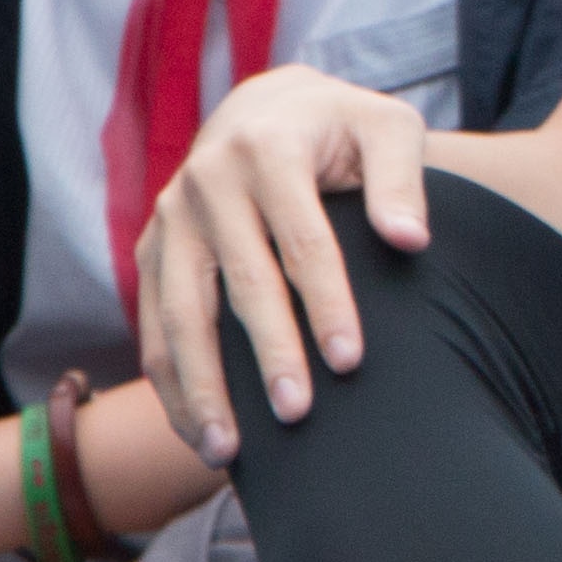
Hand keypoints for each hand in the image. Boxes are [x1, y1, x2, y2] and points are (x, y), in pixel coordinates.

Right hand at [133, 68, 437, 465]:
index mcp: (267, 149)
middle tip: (297, 415)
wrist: (266, 109)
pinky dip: (170, 384)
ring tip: (228, 453)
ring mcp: (171, 217)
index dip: (326, 304)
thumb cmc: (341, 129)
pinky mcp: (151, 249)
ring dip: (201, 386)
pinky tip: (198, 434)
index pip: (302, 240)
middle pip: (239, 283)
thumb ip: (402, 179)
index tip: (351, 362)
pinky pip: (152, 325)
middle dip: (268, 353)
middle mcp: (207, 181)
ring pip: (180, 313)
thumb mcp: (387, 127)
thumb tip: (410, 240)